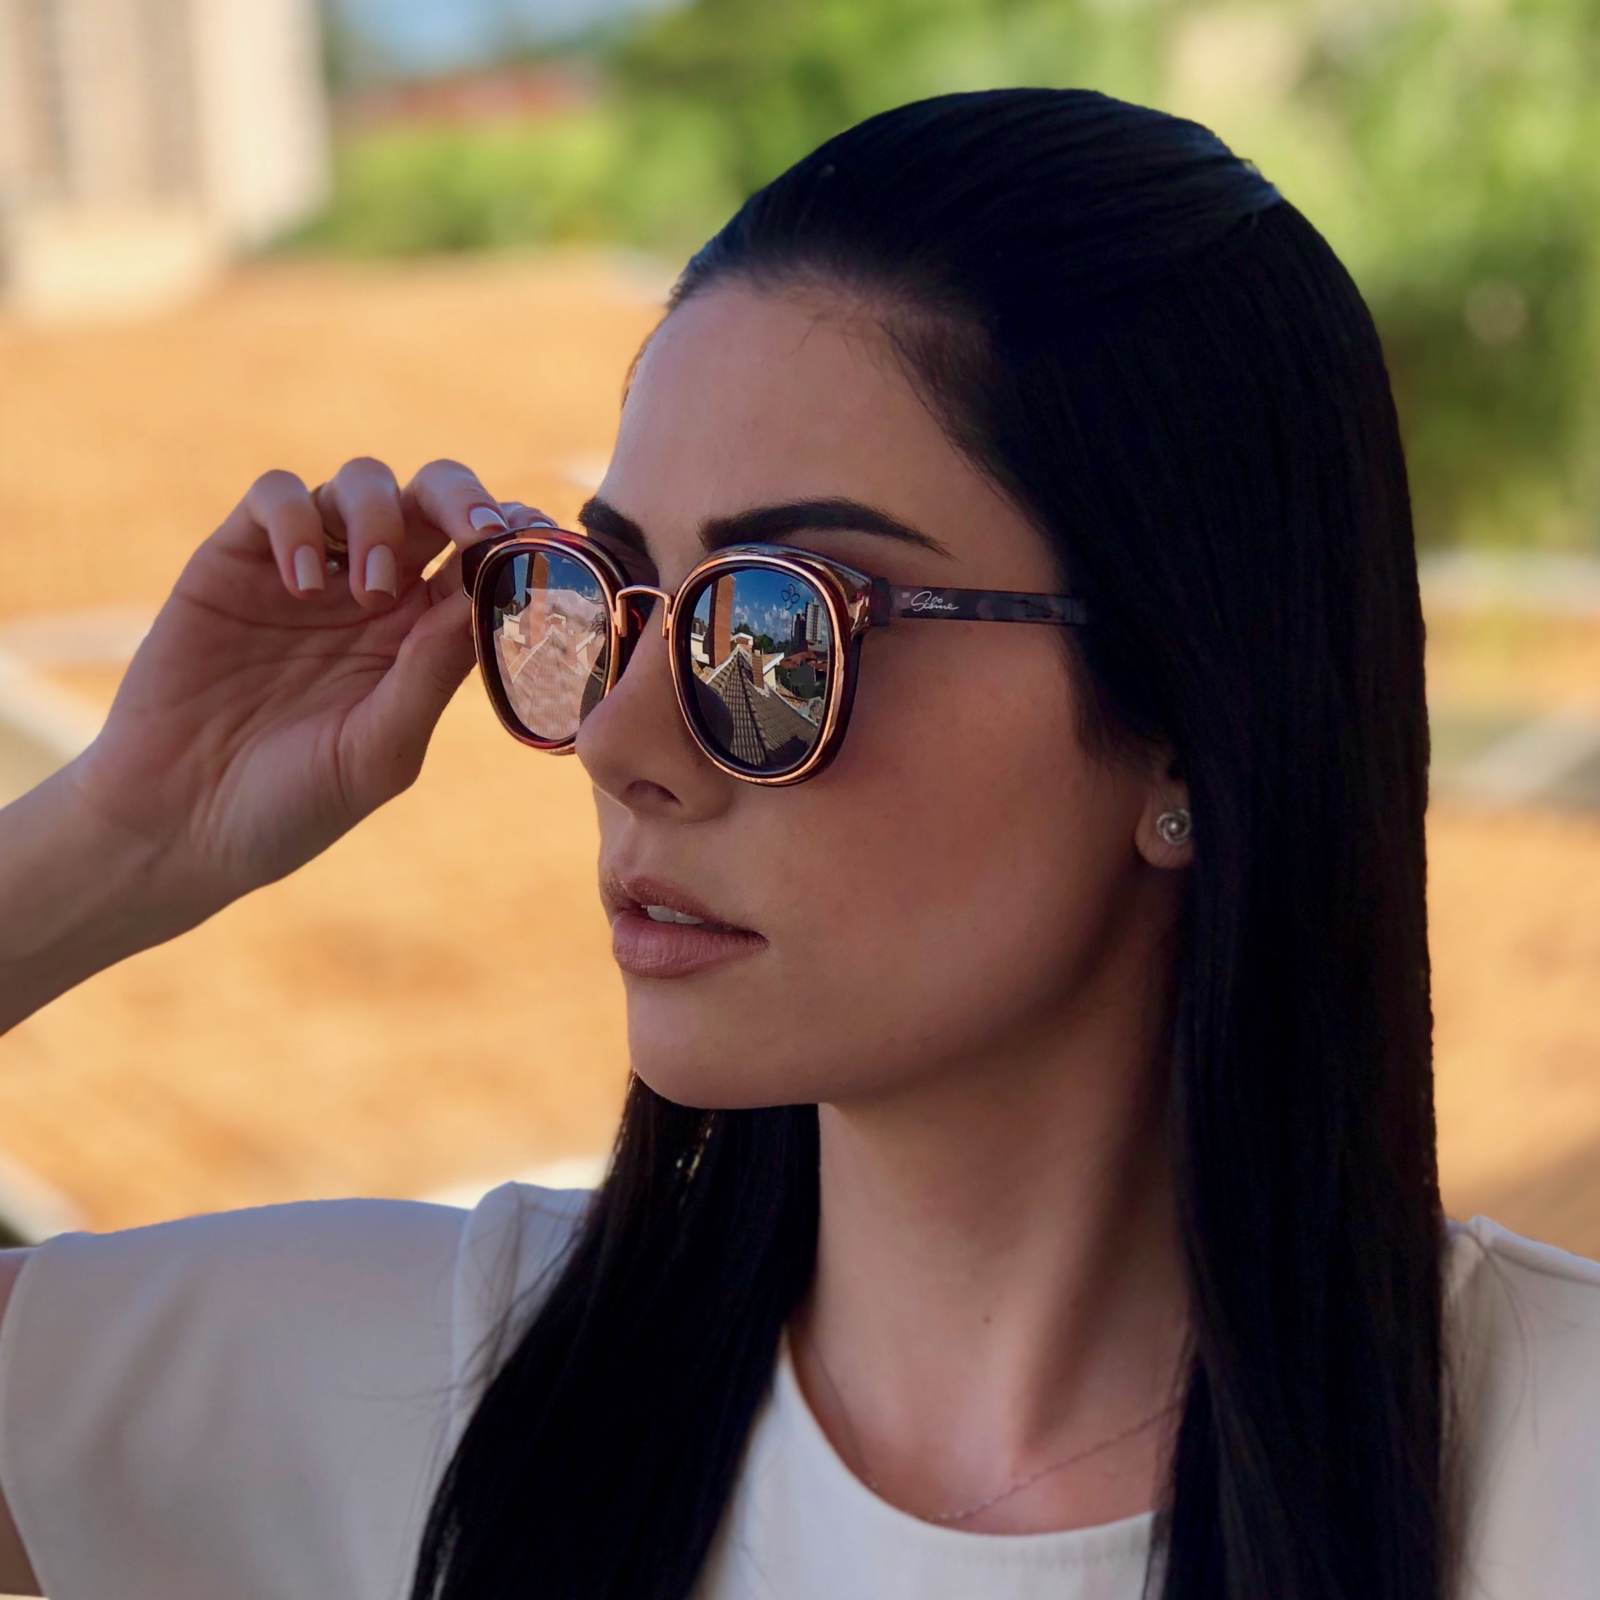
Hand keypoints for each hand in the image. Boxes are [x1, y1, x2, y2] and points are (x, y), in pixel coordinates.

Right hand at [61, 457, 551, 918]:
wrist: (179, 824)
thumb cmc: (293, 802)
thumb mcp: (378, 752)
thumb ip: (430, 676)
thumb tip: (484, 599)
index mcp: (423, 637)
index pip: (481, 561)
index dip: (514, 538)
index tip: (538, 539)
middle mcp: (374, 592)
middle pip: (431, 500)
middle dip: (461, 498)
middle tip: (476, 530)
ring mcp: (307, 570)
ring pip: (361, 482)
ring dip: (380, 519)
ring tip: (369, 595)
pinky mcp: (234, 560)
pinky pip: (276, 495)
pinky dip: (299, 521)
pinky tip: (303, 585)